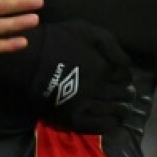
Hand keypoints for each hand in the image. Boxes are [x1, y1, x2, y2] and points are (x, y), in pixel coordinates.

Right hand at [0, 19, 134, 133]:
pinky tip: (113, 123)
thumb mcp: (86, 31)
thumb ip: (110, 45)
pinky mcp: (73, 118)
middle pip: (121, 94)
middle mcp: (99, 88)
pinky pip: (98, 126)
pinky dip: (109, 125)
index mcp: (103, 67)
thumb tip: (127, 64)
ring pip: (113, 111)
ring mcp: (87, 104)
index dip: (126, 77)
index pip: (124, 76)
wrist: (28, 61)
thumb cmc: (57, 41)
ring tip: (124, 111)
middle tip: (128, 96)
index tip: (125, 79)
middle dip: (127, 94)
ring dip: (122, 110)